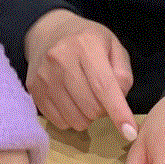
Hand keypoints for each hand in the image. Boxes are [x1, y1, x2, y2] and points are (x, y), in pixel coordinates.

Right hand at [23, 9, 136, 140]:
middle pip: (91, 107)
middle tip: (101, 96)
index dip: (119, 112)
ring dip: (87, 116)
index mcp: (86, 44)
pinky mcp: (34, 90)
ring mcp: (45, 76)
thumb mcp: (113, 46)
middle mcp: (62, 59)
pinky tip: (71, 101)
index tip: (130, 132)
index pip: (104, 85)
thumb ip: (122, 73)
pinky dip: (71, 118)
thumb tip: (120, 101)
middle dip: (103, 110)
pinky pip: (60, 122)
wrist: (49, 31)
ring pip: (76, 119)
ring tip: (86, 97)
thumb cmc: (87, 40)